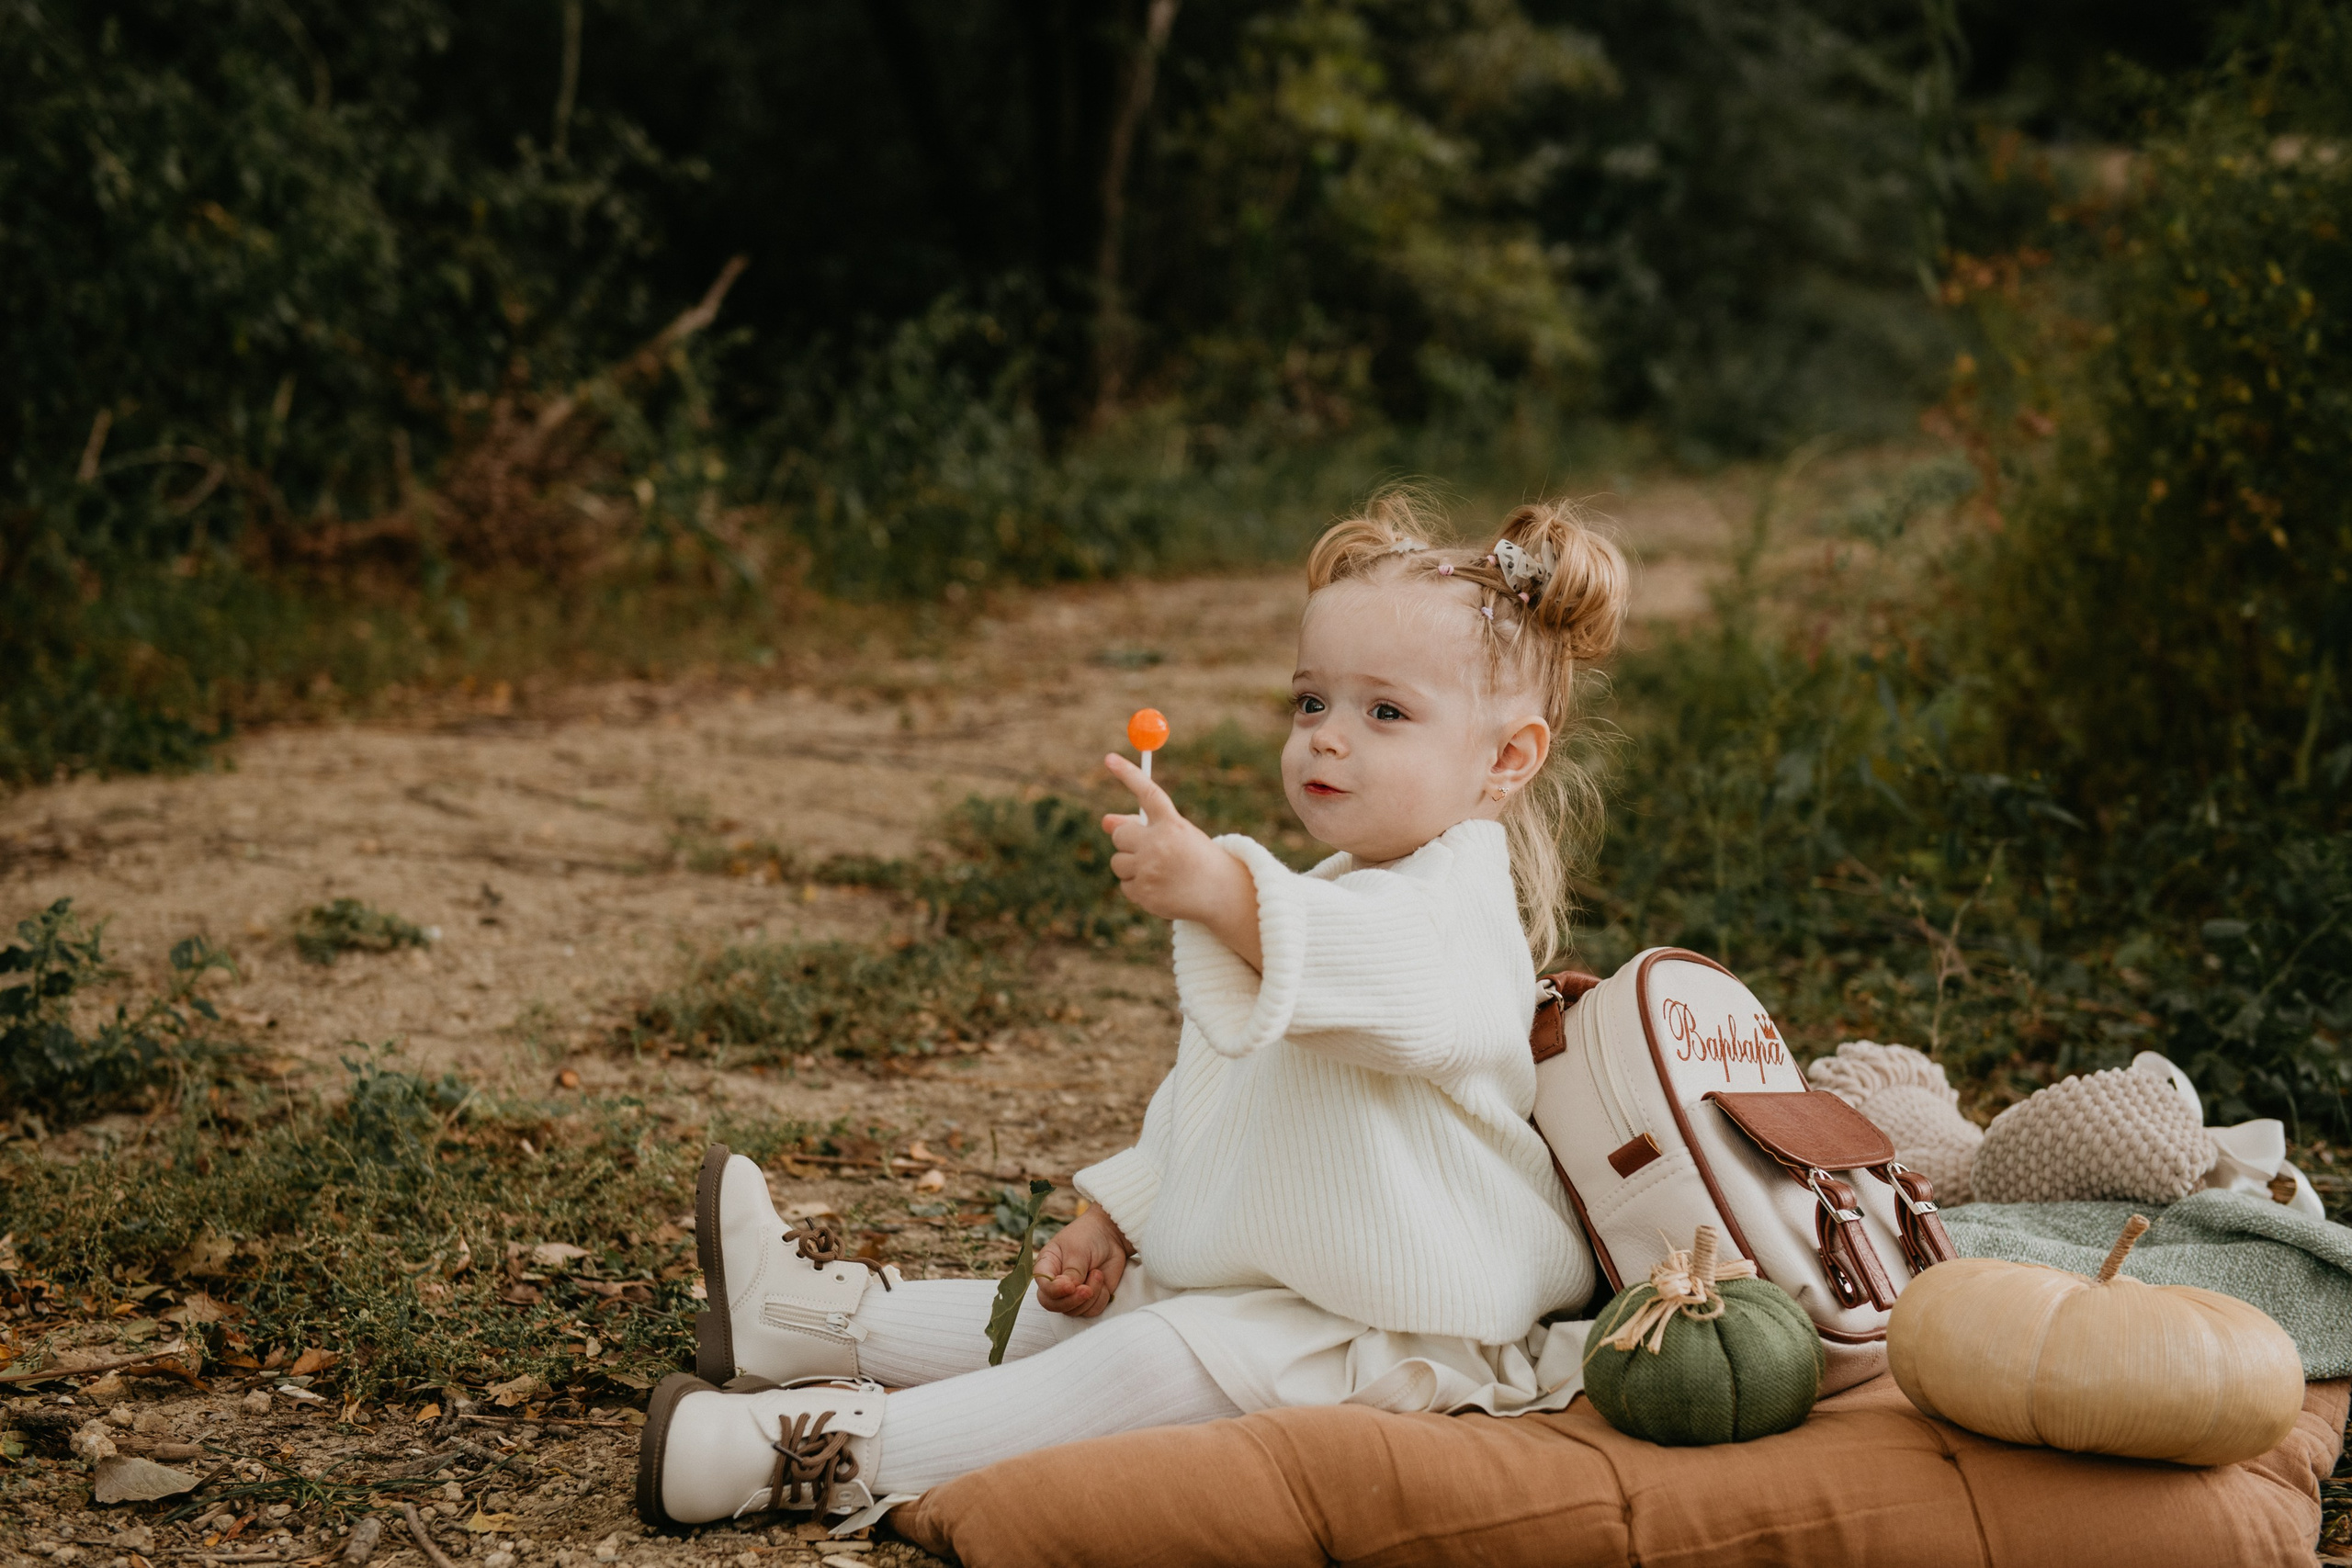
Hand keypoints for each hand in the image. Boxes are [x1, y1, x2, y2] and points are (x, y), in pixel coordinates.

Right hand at [1032, 1205, 1130, 1316]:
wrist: (1111, 1234)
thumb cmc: (1089, 1236)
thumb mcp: (1077, 1250)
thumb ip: (1072, 1272)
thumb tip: (1070, 1290)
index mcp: (1046, 1267)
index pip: (1043, 1288)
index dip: (1056, 1291)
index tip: (1071, 1285)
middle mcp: (1056, 1283)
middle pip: (1054, 1305)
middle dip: (1072, 1301)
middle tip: (1088, 1290)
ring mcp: (1072, 1293)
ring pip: (1074, 1310)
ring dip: (1090, 1296)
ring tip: (1097, 1273)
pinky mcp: (1089, 1299)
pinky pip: (1091, 1311)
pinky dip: (1100, 1299)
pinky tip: (1103, 1280)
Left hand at [1101, 755, 1262, 966]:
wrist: (1222, 894)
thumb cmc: (1197, 858)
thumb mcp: (1176, 835)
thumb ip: (1141, 827)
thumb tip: (1105, 821)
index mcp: (1173, 825)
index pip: (1147, 793)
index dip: (1128, 774)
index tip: (1109, 759)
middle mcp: (1159, 845)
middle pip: (1120, 834)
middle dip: (1127, 840)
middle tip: (1146, 848)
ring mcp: (1149, 870)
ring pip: (1118, 862)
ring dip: (1131, 865)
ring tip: (1159, 872)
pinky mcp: (1144, 893)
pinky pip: (1125, 885)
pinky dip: (1137, 887)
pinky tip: (1160, 888)